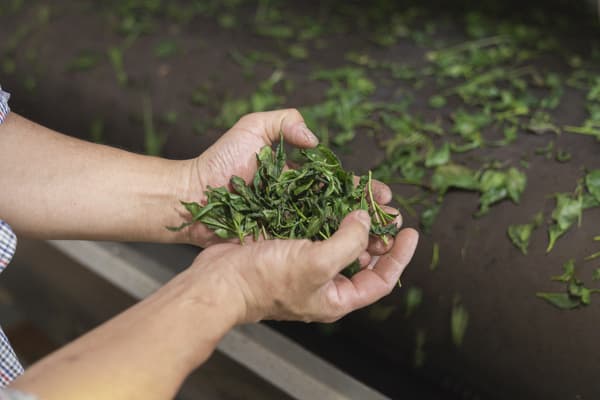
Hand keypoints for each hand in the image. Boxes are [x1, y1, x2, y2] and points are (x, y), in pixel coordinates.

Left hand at [180, 109, 397, 250]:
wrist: (192, 197)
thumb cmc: (221, 161)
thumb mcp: (253, 127)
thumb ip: (286, 122)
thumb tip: (315, 141)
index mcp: (298, 177)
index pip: (340, 183)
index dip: (362, 189)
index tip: (382, 193)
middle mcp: (299, 203)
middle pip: (343, 210)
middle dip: (370, 215)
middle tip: (392, 219)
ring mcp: (290, 226)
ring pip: (332, 232)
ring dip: (360, 236)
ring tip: (383, 240)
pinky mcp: (279, 244)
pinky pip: (311, 249)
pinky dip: (334, 253)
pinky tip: (354, 256)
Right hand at [186, 210, 418, 322]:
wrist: (218, 280)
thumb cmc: (266, 280)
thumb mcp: (317, 263)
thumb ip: (349, 242)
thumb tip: (363, 220)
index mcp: (335, 298)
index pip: (380, 280)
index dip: (399, 257)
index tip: (410, 232)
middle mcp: (323, 283)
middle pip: (362, 259)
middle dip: (378, 235)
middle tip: (390, 211)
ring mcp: (305, 265)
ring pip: (340, 240)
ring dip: (355, 221)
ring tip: (367, 199)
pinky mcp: (288, 247)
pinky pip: (317, 229)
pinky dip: (329, 214)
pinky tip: (334, 197)